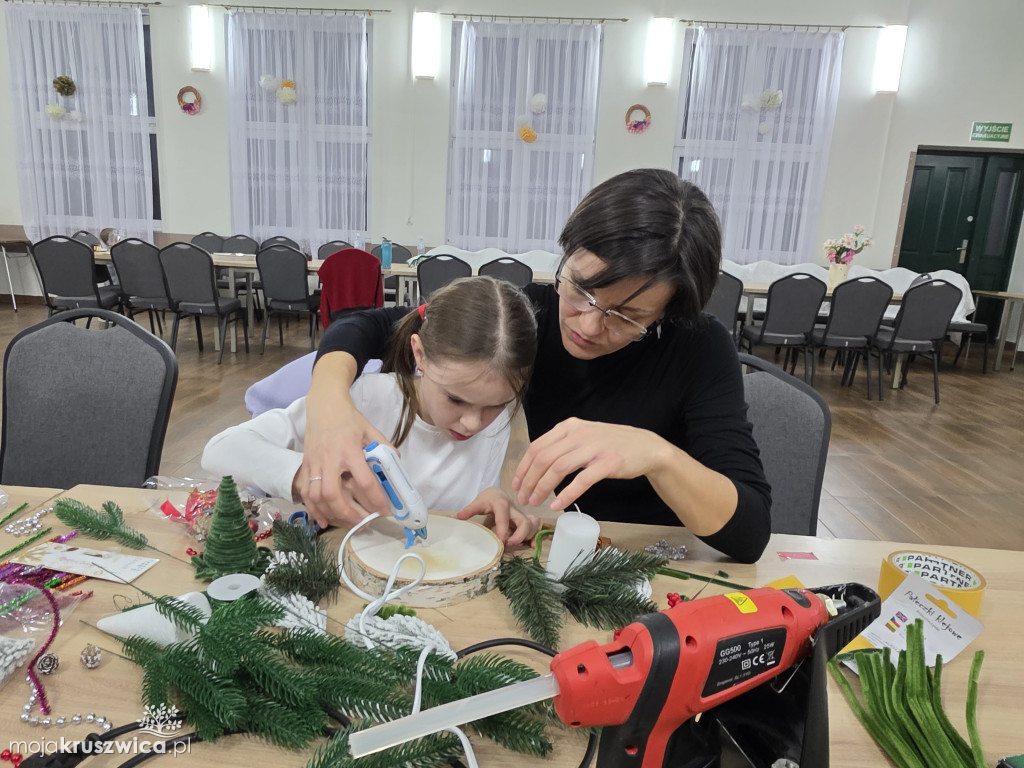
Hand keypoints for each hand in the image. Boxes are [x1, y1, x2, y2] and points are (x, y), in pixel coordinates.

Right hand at [300, 355, 390, 526]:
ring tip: (347, 523)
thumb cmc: (348, 417)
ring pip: (317, 496)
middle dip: (348, 513)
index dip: (375, 499)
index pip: (363, 480)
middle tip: (363, 522)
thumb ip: (384, 447)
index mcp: (350, 449)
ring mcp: (315, 463)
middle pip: (333, 493)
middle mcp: (330, 458)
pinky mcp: (306, 465)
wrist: (323, 404)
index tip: (384, 510)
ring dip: (331, 514)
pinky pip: (306, 492)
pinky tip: (324, 521)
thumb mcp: (370, 430)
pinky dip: (314, 510)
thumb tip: (396, 464)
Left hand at [457, 487, 539, 546]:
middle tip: (508, 545)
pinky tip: (531, 545)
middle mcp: (514, 510)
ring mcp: (521, 515)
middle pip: (524, 522)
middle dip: (519, 536)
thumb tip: (459, 516)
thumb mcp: (478, 502)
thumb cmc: (488, 499)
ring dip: (528, 536)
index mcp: (502, 505)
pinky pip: (534, 527)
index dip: (503, 530)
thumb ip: (470, 509)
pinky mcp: (524, 520)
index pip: (504, 517)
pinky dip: (534, 536)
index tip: (501, 542)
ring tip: (518, 545)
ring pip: (532, 525)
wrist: (497, 493)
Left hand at [513, 418, 663, 511]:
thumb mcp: (584, 435)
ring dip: (542, 488)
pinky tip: (557, 505)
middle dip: (529, 480)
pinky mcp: (607, 463)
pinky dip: (566, 494)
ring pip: (558, 468)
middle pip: (544, 458)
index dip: (523, 467)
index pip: (537, 446)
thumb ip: (563, 444)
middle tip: (523, 498)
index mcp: (569, 427)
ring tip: (535, 502)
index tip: (516, 484)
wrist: (646, 447)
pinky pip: (581, 480)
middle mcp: (578, 434)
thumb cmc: (611, 444)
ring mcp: (593, 448)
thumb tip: (537, 463)